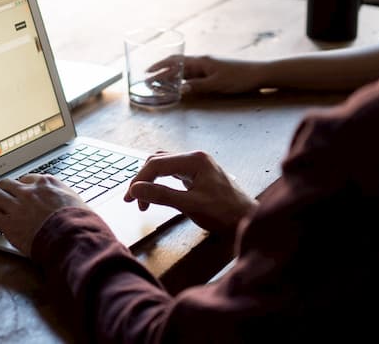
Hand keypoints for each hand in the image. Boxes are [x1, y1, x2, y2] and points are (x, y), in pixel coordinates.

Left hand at [0, 174, 87, 255]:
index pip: (27, 179)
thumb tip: (66, 201)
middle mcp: (29, 191)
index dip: (23, 187)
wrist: (72, 236)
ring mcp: (17, 206)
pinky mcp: (9, 224)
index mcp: (46, 184)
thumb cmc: (79, 222)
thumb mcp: (76, 201)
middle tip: (6, 201)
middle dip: (5, 192)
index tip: (23, 194)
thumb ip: (65, 197)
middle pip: (6, 184)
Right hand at [124, 151, 254, 232]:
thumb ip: (162, 195)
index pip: (156, 164)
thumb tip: (135, 189)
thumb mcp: (190, 205)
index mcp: (194, 160)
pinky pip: (172, 172)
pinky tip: (157, 194)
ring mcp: (197, 165)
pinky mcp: (197, 174)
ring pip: (163, 165)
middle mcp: (195, 157)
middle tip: (133, 201)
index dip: (139, 180)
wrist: (248, 221)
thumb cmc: (225, 214)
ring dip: (150, 180)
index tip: (130, 199)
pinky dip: (160, 182)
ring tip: (142, 200)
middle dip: (142, 180)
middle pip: (157, 161)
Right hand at [150, 55, 265, 94]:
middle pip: (177, 64)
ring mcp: (207, 66)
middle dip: (161, 70)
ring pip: (184, 70)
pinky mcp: (212, 72)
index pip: (175, 62)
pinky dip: (182, 78)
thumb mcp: (217, 84)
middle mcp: (202, 61)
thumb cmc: (238, 78)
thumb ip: (198, 86)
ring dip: (171, 75)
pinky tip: (179, 85)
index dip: (160, 67)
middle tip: (148, 78)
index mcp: (201, 61)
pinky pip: (192, 74)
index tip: (147, 73)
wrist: (258, 74)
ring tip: (159, 82)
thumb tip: (180, 89)